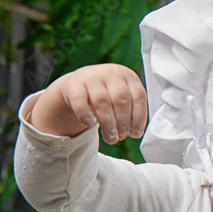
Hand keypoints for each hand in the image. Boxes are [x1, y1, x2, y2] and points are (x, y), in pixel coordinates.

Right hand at [31, 64, 146, 142]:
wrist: (79, 82)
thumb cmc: (108, 93)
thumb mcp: (123, 97)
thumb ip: (131, 111)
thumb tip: (135, 133)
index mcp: (127, 76)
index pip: (138, 97)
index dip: (138, 118)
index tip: (135, 134)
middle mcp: (110, 73)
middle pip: (120, 100)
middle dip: (122, 122)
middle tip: (121, 137)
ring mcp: (91, 76)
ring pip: (101, 102)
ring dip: (107, 123)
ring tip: (111, 138)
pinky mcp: (73, 84)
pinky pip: (79, 101)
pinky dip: (85, 114)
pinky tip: (90, 124)